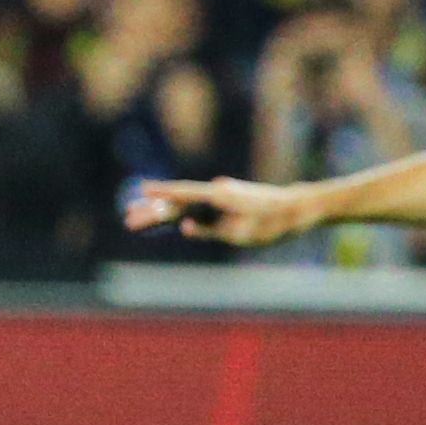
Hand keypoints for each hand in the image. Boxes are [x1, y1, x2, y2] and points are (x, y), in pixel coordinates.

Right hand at [126, 176, 317, 246]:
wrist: (297, 208)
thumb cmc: (271, 223)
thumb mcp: (241, 234)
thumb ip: (210, 230)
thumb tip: (184, 226)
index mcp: (219, 196)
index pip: (182, 194)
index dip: (160, 193)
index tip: (140, 190)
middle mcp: (216, 192)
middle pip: (178, 202)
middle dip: (152, 211)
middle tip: (127, 219)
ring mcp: (220, 196)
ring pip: (185, 205)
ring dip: (163, 213)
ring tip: (139, 219)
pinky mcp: (225, 203)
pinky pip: (197, 209)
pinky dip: (180, 214)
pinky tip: (166, 219)